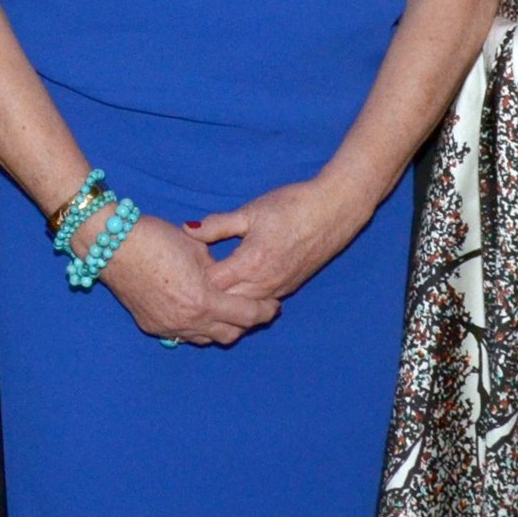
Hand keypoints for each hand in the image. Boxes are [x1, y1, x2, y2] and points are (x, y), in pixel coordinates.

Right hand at [92, 216, 278, 345]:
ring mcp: (169, 327)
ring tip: (226, 310)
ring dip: (220, 327)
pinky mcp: (152, 326)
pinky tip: (197, 311)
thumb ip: (220, 270)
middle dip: (246, 323)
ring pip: (206, 338)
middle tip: (254, 308)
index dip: (264, 310)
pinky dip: (196, 326)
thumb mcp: (198, 249)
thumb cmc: (157, 239)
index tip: (273, 305)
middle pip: (231, 334)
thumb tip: (230, 279)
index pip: (247, 315)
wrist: (114, 246)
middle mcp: (189, 320)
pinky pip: (183, 335)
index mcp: (205, 299)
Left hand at [187, 176, 373, 302]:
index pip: (213, 285)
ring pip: (245, 309)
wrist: (333, 210)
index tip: (183, 270)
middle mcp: (265, 283)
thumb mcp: (250, 212)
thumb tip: (187, 230)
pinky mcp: (289, 288)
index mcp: (251, 262)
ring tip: (207, 296)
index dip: (195, 279)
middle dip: (207, 297)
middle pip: (227, 304)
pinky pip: (261, 304)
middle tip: (189, 288)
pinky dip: (245, 303)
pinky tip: (234, 296)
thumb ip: (217, 225)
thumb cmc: (291, 206)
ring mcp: (279, 289)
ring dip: (227, 304)